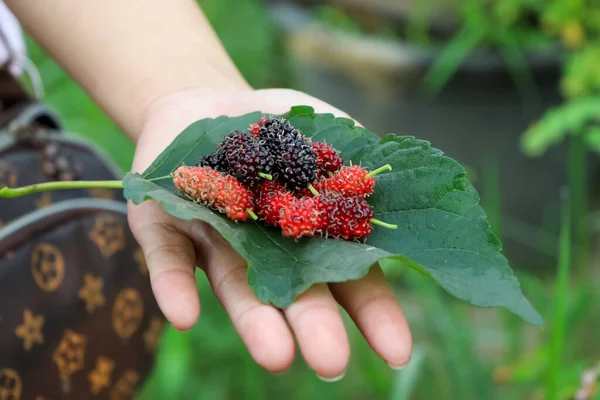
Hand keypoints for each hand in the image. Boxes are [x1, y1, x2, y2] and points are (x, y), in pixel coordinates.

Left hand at [128, 87, 411, 379]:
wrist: (203, 103)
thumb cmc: (273, 124)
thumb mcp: (322, 129)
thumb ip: (354, 156)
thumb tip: (400, 187)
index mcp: (308, 234)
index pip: (347, 279)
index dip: (373, 314)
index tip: (398, 352)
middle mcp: (264, 251)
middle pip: (292, 293)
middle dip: (312, 326)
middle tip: (332, 362)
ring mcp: (216, 242)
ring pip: (235, 286)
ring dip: (253, 321)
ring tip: (276, 356)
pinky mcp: (164, 230)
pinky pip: (168, 259)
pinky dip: (175, 286)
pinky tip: (184, 316)